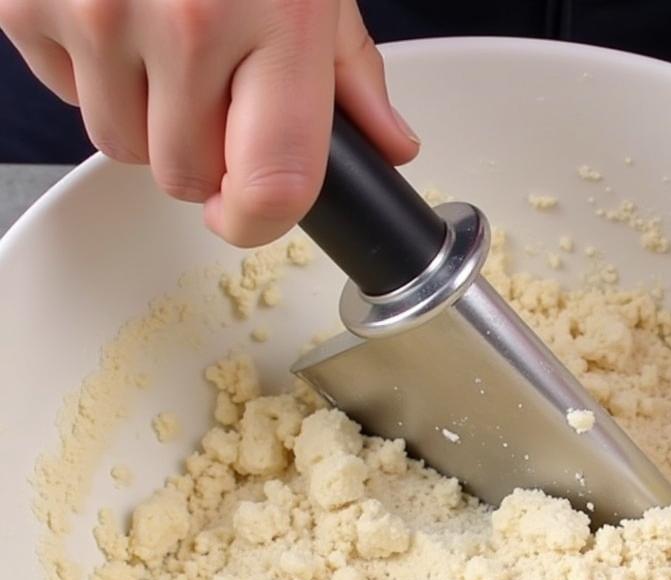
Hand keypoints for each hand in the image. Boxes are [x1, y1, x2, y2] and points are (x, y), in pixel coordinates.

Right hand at [0, 0, 419, 245]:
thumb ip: (352, 70)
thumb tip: (389, 145)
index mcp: (277, 21)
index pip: (272, 185)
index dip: (257, 223)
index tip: (248, 215)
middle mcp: (186, 22)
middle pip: (186, 177)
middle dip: (201, 152)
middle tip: (210, 84)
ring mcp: (97, 11)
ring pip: (121, 145)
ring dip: (143, 116)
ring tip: (160, 39)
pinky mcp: (26, 1)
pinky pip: (64, 91)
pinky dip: (88, 69)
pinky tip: (113, 11)